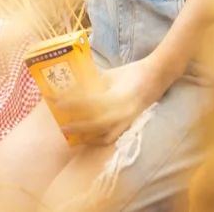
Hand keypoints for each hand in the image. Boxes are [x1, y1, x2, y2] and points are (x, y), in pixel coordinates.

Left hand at [53, 57, 169, 145]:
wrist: (156, 77)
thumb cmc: (130, 73)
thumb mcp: (109, 76)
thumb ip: (93, 86)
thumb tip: (74, 92)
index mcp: (117, 97)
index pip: (90, 103)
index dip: (72, 104)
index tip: (57, 103)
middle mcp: (122, 113)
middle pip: (95, 125)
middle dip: (77, 127)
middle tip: (62, 125)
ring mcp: (127, 122)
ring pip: (104, 136)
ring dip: (87, 137)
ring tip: (72, 134)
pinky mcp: (129, 126)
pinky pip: (112, 138)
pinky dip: (99, 140)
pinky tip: (87, 138)